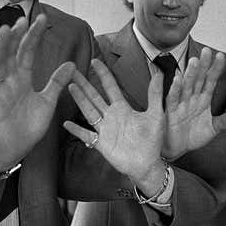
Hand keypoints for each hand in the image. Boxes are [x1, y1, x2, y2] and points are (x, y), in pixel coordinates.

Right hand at [0, 14, 75, 170]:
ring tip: (4, 31)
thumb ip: (56, 82)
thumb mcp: (47, 101)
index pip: (28, 52)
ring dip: (0, 48)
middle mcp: (9, 80)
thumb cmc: (29, 125)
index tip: (42, 19)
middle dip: (16, 36)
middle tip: (22, 19)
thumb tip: (71, 64)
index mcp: (23, 78)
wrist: (17, 148)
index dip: (34, 36)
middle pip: (11, 53)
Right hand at [64, 59, 165, 194]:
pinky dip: (77, 130)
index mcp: (122, 108)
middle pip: (94, 96)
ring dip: (80, 100)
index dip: (103, 74)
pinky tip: (66, 124)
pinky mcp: (101, 143)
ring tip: (70, 87)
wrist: (148, 163)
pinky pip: (86, 135)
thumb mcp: (156, 114)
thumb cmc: (152, 140)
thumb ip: (155, 94)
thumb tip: (159, 73)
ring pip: (89, 111)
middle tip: (72, 71)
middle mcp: (110, 116)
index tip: (94, 61)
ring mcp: (104, 129)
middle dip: (84, 83)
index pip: (110, 86)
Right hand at [162, 47, 225, 159]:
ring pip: (186, 86)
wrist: (178, 149)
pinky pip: (173, 99)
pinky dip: (175, 89)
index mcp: (203, 99)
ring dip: (189, 74)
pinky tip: (178, 79)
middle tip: (207, 50)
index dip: (215, 69)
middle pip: (198, 79)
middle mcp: (192, 98)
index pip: (210, 81)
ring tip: (194, 61)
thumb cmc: (193, 136)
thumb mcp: (212, 129)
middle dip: (203, 65)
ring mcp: (181, 103)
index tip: (221, 56)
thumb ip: (224, 123)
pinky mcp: (171, 112)